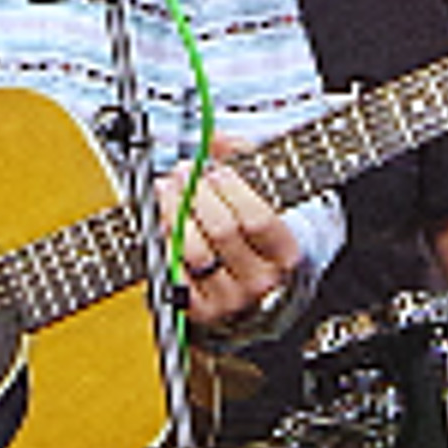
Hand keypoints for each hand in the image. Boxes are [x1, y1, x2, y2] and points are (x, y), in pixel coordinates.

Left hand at [153, 151, 302, 330]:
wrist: (241, 286)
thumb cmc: (246, 236)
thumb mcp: (256, 195)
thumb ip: (240, 160)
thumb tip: (215, 138)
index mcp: (284, 254)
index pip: (258, 220)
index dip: (231, 190)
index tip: (214, 172)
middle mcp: (260, 280)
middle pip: (223, 230)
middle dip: (196, 194)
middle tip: (183, 173)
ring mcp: (230, 298)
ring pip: (195, 250)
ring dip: (174, 214)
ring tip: (167, 193)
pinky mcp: (198, 309)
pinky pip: (174, 271)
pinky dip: (163, 244)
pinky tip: (163, 225)